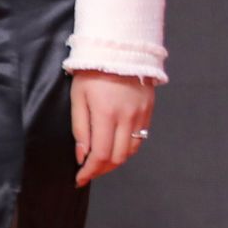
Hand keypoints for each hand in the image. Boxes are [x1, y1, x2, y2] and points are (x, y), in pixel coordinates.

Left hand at [70, 70, 154, 187]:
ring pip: (131, 150)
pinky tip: (116, 145)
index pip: (100, 155)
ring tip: (102, 160)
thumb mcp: (78, 98)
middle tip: (89, 170)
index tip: (80, 179)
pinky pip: (140, 137)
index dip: (90, 171)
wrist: (120, 48)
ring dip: (116, 160)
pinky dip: (127, 147)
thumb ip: (80, 129)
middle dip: (102, 169)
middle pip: (118, 158)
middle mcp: (127, 117)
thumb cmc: (93, 71)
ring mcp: (141, 114)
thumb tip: (82, 156)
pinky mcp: (148, 109)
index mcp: (106, 114)